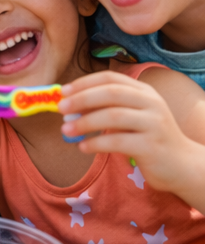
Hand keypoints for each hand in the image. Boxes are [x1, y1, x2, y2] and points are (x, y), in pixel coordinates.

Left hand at [59, 71, 203, 195]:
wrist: (182, 165)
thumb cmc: (148, 137)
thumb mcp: (131, 116)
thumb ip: (106, 107)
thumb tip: (68, 105)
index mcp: (144, 91)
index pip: (110, 78)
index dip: (84, 83)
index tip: (62, 91)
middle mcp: (151, 103)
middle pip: (110, 93)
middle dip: (81, 99)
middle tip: (60, 109)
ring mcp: (154, 124)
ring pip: (113, 116)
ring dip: (84, 122)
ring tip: (65, 131)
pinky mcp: (152, 146)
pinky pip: (117, 141)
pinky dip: (95, 143)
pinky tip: (82, 147)